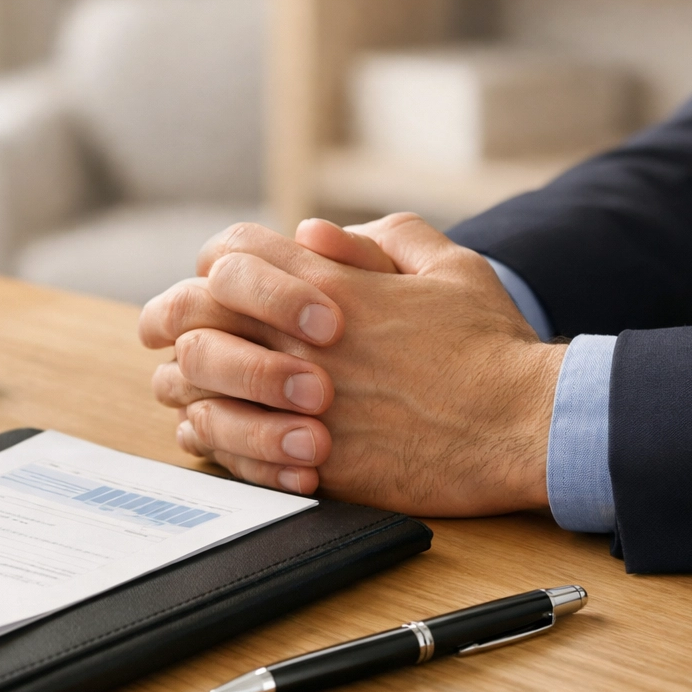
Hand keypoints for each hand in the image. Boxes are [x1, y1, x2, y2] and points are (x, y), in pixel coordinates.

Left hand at [138, 215, 564, 515]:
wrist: (526, 426)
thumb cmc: (492, 347)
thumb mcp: (450, 266)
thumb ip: (382, 239)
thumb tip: (315, 231)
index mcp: (330, 287)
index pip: (230, 256)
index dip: (208, 267)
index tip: (204, 286)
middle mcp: (303, 340)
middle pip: (190, 313)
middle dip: (168, 317)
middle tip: (165, 332)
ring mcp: (301, 401)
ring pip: (193, 383)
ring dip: (182, 381)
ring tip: (187, 387)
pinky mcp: (310, 459)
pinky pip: (226, 447)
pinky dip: (210, 437)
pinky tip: (214, 434)